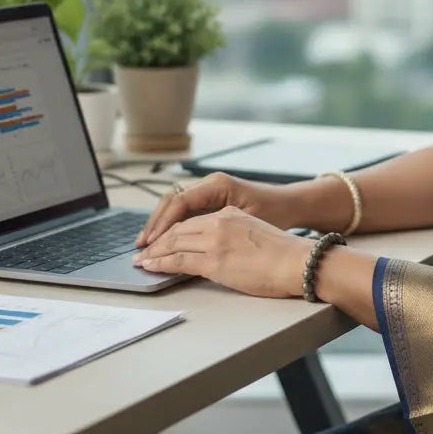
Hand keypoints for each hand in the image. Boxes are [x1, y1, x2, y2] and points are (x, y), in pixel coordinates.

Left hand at [132, 206, 311, 298]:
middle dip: (156, 241)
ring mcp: (215, 240)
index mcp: (230, 212)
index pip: (191, 220)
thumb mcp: (254, 232)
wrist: (298, 262)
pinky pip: (178, 260)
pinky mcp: (214, 260)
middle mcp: (220, 221)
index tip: (160, 240)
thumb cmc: (283, 254)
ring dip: (154, 252)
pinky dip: (160, 263)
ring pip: (174, 242)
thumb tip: (217, 249)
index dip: (171, 230)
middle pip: (178, 229)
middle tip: (142, 251)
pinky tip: (151, 267)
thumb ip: (232, 234)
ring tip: (141, 261)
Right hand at [136, 173, 290, 246]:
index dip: (163, 223)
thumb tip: (185, 249)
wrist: (291, 205)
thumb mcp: (245, 224)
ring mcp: (209, 191)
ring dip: (160, 225)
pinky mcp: (211, 201)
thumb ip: (216, 234)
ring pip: (175, 206)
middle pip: (172, 201)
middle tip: (141, 246)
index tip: (151, 242)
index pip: (179, 201)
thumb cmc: (275, 214)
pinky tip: (163, 241)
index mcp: (217, 185)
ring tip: (146, 245)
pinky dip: (172, 225)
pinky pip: (185, 211)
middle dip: (155, 224)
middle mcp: (210, 184)